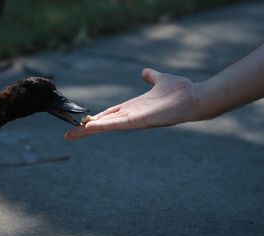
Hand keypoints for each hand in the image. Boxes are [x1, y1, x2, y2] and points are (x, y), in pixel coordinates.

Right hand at [64, 68, 199, 140]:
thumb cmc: (180, 91)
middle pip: (104, 123)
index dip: (96, 117)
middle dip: (86, 129)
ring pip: (106, 126)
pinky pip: (117, 124)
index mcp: (134, 107)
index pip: (110, 113)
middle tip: (69, 135)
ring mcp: (134, 119)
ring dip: (88, 131)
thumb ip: (151, 77)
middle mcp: (131, 115)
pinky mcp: (138, 121)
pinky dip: (102, 126)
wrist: (194, 98)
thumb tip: (145, 72)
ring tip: (70, 135)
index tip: (83, 121)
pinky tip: (88, 127)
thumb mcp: (160, 80)